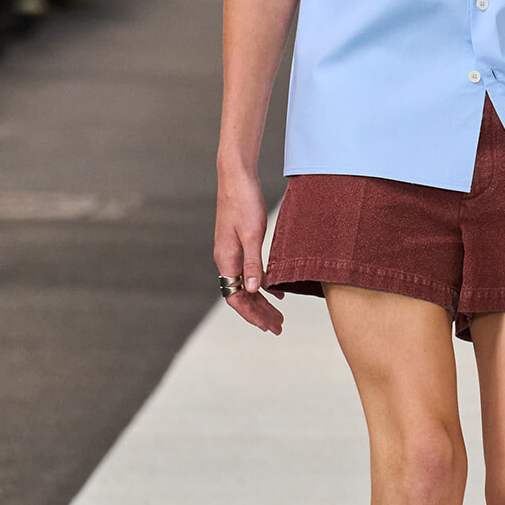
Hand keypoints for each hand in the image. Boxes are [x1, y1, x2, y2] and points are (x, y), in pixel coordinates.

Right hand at [214, 169, 283, 335]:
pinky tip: (276, 290)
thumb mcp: (252, 233)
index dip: (252, 314)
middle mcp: (226, 259)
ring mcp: (231, 252)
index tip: (268, 326)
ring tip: (278, 316)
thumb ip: (253, 262)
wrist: (236, 176)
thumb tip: (254, 290)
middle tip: (278, 327)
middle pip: (241, 296)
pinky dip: (262, 284)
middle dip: (259, 313)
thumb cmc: (243, 201)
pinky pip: (249, 272)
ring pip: (245, 286)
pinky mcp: (238, 244)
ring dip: (261, 302)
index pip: (235, 298)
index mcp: (227, 259)